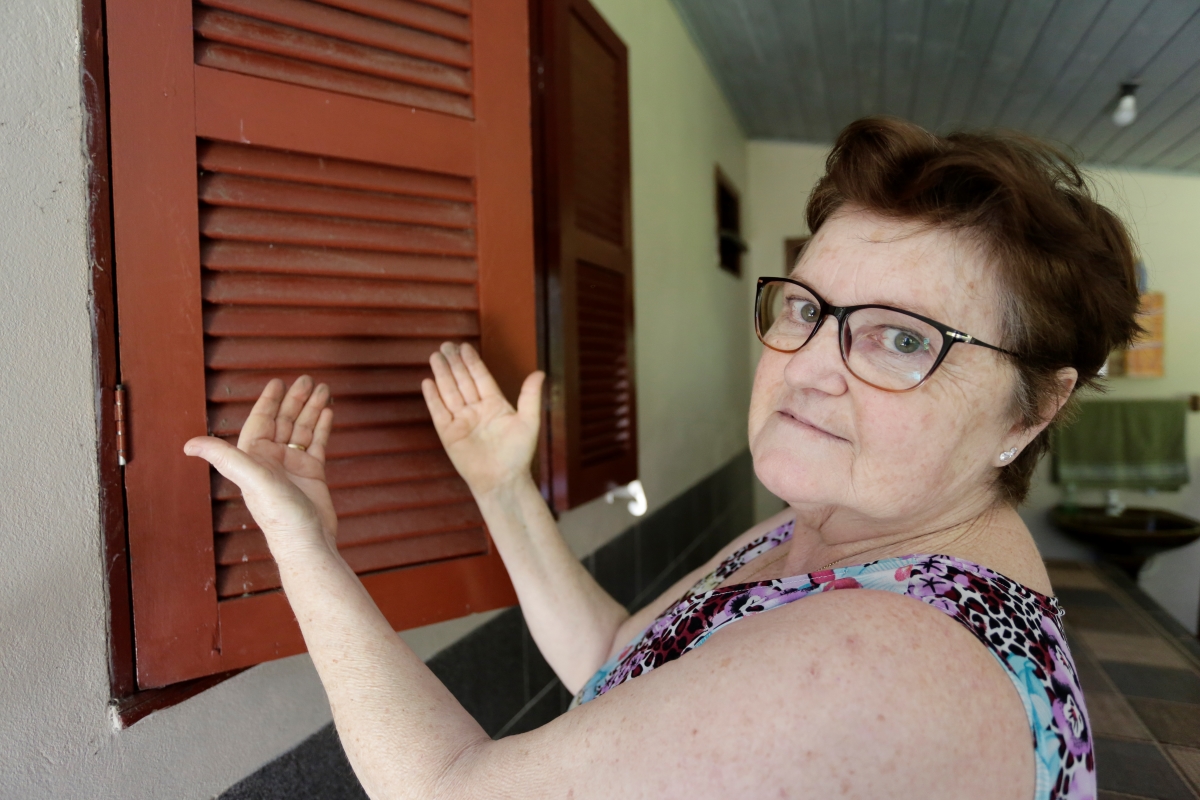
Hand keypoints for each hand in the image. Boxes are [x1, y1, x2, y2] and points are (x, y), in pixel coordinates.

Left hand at [184, 376, 337, 558]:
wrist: (308, 542)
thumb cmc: (279, 517)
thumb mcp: (252, 481)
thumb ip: (225, 458)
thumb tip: (188, 445)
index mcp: (255, 457)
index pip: (261, 420)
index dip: (269, 400)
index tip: (278, 382)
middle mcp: (272, 459)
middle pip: (284, 420)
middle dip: (295, 399)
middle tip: (307, 380)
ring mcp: (293, 466)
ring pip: (302, 429)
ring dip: (312, 409)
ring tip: (323, 389)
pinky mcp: (312, 474)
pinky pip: (317, 443)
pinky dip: (322, 427)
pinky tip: (328, 412)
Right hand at [422, 342, 543, 496]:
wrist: (503, 480)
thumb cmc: (518, 454)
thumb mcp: (529, 422)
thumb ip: (530, 396)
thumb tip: (540, 372)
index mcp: (495, 404)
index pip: (481, 377)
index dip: (472, 362)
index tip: (464, 346)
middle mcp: (476, 410)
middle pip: (462, 381)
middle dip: (454, 363)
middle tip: (446, 345)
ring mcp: (461, 421)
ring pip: (449, 392)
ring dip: (442, 374)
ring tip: (435, 356)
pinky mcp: (449, 434)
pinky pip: (439, 412)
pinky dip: (433, 397)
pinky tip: (428, 382)